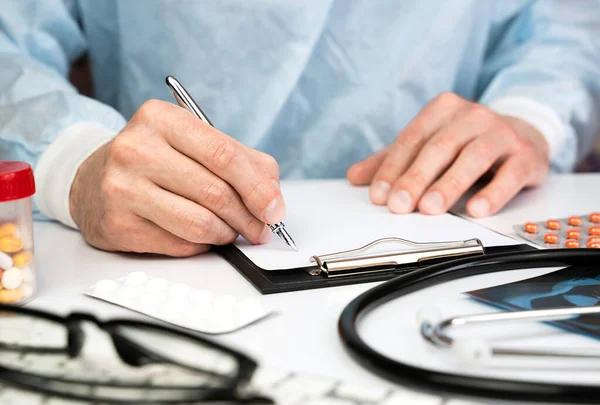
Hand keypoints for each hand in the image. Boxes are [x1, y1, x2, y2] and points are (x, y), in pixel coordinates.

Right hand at [69, 100, 283, 255]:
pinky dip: (202, 245)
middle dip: (249, 217)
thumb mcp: (196, 144)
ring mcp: (122, 188)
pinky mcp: (117, 224)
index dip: (258, 188)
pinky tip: (200, 235)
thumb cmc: (155, 160)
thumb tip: (273, 198)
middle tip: (260, 228)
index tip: (275, 209)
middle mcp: (136, 149)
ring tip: (231, 231)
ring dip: (226, 234)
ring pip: (200, 224)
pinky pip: (180, 244)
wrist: (93, 180)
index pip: (225, 155)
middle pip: (216, 192)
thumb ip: (244, 162)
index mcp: (161, 119)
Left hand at [347, 93, 549, 216]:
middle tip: (399, 205)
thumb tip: (354, 177)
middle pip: (438, 148)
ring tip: (430, 208)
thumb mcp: (427, 145)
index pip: (411, 140)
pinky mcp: (525, 155)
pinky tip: (476, 209)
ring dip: (449, 185)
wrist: (521, 134)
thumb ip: (392, 160)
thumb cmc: (465, 142)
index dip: (392, 169)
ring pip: (472, 158)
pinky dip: (493, 193)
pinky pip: (509, 174)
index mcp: (442, 110)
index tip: (378, 196)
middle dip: (415, 179)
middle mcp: (472, 116)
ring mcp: (501, 133)